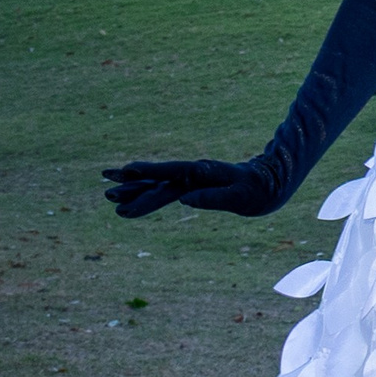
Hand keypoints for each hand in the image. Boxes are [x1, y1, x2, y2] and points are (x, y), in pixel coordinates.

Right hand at [102, 155, 285, 218]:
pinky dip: (147, 198)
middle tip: (107, 192)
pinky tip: (129, 206)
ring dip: (134, 191)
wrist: (268, 184)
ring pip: (157, 186)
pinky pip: (164, 193)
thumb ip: (214, 198)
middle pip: (157, 179)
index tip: (127, 171)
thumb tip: (186, 200)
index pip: (171, 172)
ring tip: (109, 196)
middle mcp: (193, 174)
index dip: (149, 172)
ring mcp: (190, 180)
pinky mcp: (190, 188)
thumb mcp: (240, 196)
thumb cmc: (257, 190)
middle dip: (132, 185)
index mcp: (203, 172)